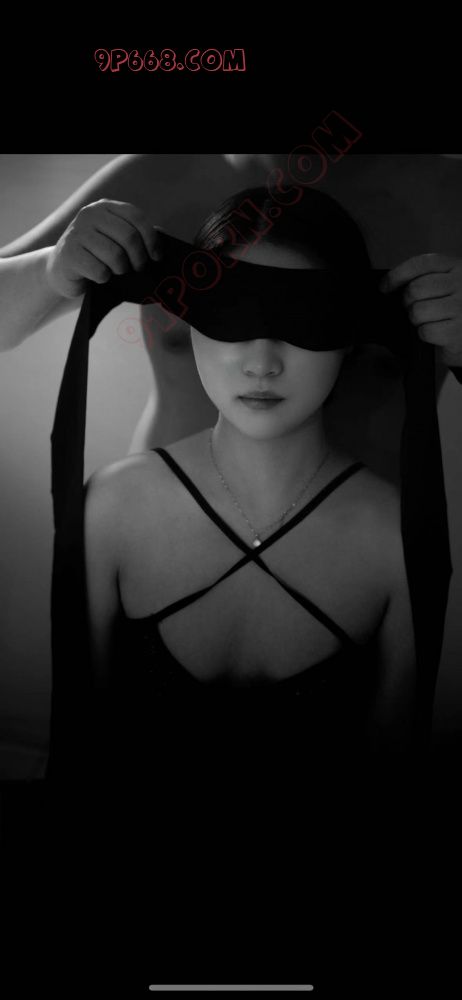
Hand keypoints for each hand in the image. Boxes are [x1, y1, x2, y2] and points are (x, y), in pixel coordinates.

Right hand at [45, 199, 160, 298]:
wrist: (62, 271)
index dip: (151, 238)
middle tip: (138, 269)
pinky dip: (105, 278)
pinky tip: (100, 277)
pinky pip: (99, 270)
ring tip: (117, 272)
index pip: (136, 217)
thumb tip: (163, 237)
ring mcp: (77, 233)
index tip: (156, 257)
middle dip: (139, 258)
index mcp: (105, 207)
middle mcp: (89, 215)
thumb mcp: (116, 241)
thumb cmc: (97, 257)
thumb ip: (137, 235)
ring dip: (121, 270)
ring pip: (115, 255)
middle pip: (128, 237)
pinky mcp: (69, 254)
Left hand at [380, 253, 461, 368]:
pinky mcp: (457, 331)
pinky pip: (425, 331)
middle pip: (415, 289)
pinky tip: (435, 331)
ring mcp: (461, 307)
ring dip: (416, 320)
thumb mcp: (444, 284)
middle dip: (408, 302)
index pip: (420, 264)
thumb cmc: (453, 308)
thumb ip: (423, 277)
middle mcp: (461, 284)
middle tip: (415, 308)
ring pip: (417, 312)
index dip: (397, 275)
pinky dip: (424, 334)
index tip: (385, 286)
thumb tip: (388, 285)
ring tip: (428, 319)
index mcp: (456, 267)